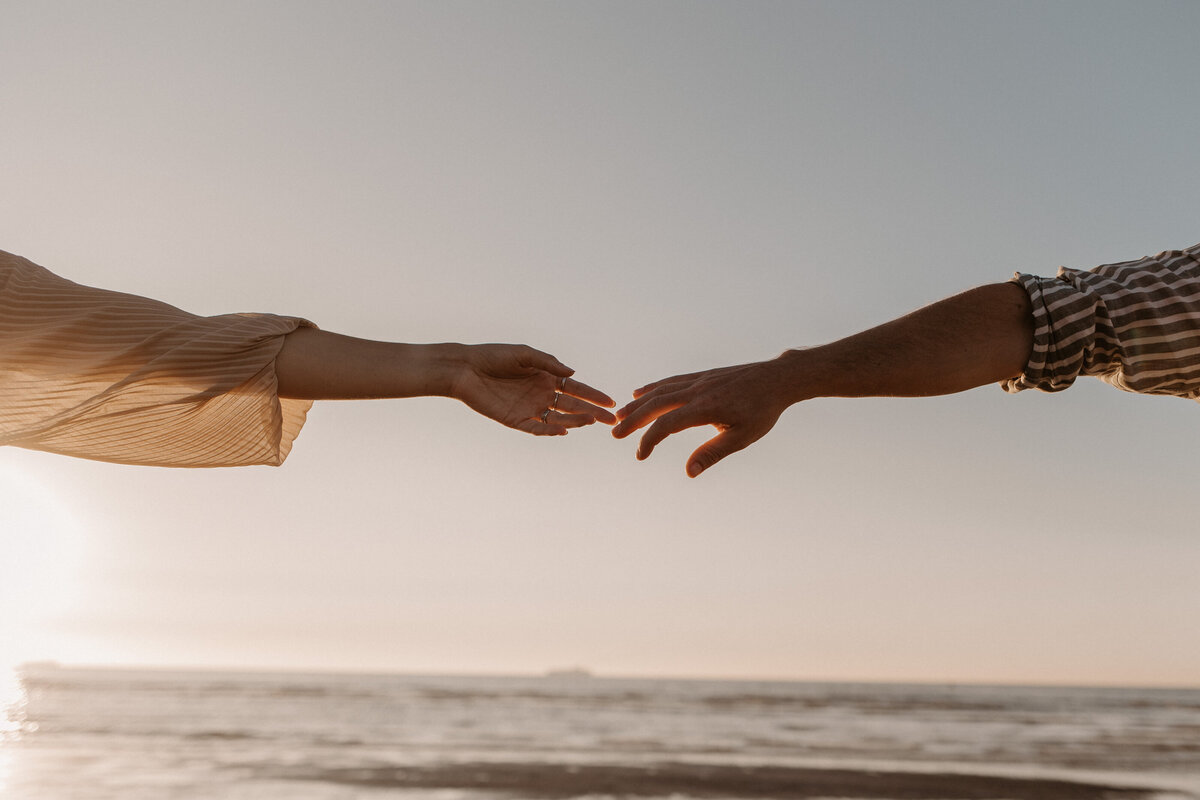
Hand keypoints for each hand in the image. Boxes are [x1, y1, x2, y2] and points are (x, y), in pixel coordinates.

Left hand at [451, 344, 615, 434]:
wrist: (465, 368)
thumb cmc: (493, 356)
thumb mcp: (524, 353)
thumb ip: (548, 363)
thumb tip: (573, 374)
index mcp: (545, 377)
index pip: (575, 389)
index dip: (593, 395)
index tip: (611, 402)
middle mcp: (540, 394)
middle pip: (572, 405)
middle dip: (592, 412)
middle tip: (610, 419)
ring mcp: (529, 408)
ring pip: (557, 418)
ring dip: (574, 420)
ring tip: (590, 421)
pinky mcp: (514, 420)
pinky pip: (536, 427)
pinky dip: (549, 429)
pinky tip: (563, 429)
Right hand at [612, 358, 795, 475]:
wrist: (778, 379)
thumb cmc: (762, 411)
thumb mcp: (742, 436)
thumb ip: (713, 453)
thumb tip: (689, 472)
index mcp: (705, 407)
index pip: (667, 424)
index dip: (649, 440)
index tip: (640, 455)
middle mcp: (696, 391)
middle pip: (656, 404)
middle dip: (633, 419)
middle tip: (614, 433)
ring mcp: (698, 380)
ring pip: (660, 390)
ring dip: (638, 404)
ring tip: (621, 415)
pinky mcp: (702, 376)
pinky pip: (671, 381)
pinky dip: (653, 388)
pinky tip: (641, 393)